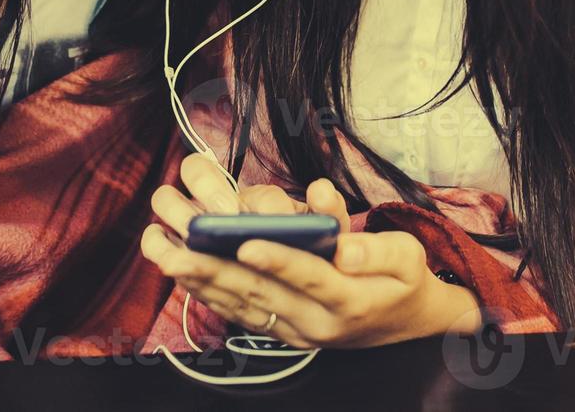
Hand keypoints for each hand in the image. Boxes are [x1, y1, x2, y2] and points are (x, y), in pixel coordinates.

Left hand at [141, 156, 481, 348]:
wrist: (410, 325)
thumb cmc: (405, 281)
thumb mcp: (409, 258)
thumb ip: (378, 250)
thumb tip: (344, 242)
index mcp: (350, 299)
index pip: (309, 277)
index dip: (278, 259)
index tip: (247, 240)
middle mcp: (317, 322)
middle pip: (261, 294)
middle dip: (215, 270)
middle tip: (177, 250)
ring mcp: (297, 332)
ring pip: (241, 305)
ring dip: (200, 281)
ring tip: (165, 255)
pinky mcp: (284, 332)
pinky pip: (240, 313)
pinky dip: (209, 293)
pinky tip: (181, 272)